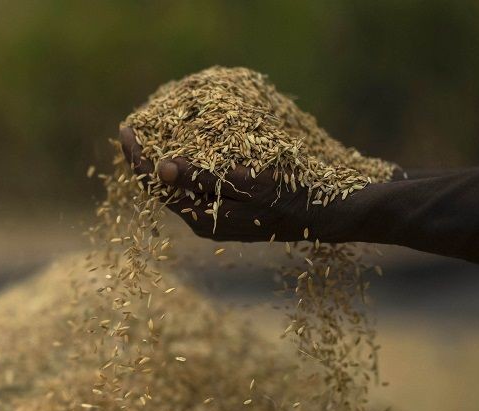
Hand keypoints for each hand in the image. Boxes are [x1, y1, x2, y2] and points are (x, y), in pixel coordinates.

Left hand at [118, 125, 383, 243]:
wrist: (353, 211)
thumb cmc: (304, 202)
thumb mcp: (252, 188)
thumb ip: (205, 179)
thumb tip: (160, 167)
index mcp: (204, 220)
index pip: (157, 187)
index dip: (137, 157)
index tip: (125, 127)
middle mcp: (211, 217)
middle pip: (167, 184)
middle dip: (149, 153)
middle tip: (138, 121)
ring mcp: (228, 209)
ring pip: (187, 179)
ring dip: (173, 151)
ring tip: (162, 124)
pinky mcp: (246, 197)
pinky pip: (211, 175)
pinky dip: (202, 154)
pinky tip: (204, 133)